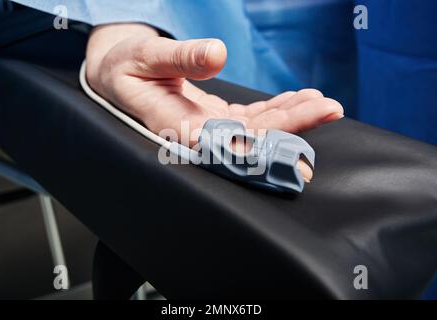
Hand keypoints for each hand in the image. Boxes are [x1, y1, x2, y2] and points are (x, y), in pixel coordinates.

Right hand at [86, 24, 343, 181]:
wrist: (120, 75)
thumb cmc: (126, 67)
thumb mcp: (147, 55)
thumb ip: (181, 57)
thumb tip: (218, 54)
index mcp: (174, 124)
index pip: (224, 141)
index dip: (260, 147)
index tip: (295, 148)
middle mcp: (196, 133)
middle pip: (251, 136)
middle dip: (292, 125)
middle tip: (329, 111)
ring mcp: (210, 126)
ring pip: (257, 128)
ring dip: (293, 117)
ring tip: (326, 105)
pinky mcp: (216, 118)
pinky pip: (252, 118)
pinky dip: (278, 108)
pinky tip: (302, 99)